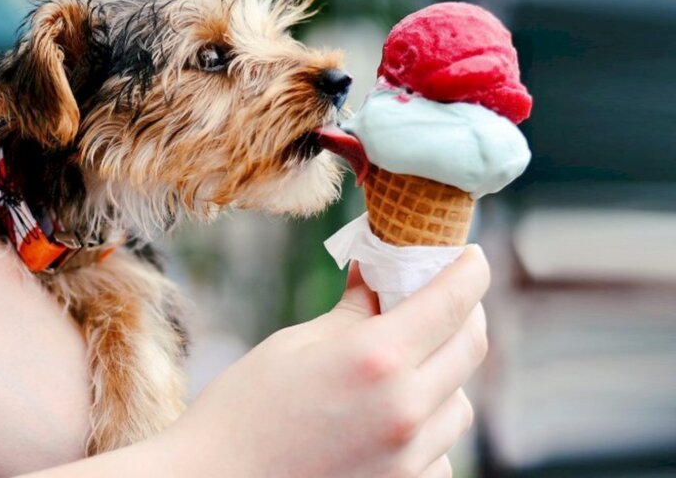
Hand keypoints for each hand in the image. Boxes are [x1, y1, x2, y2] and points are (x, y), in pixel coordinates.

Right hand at [158, 248, 488, 477]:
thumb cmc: (242, 411)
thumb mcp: (293, 345)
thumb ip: (351, 312)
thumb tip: (378, 276)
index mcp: (375, 358)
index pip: (451, 302)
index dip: (468, 271)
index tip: (471, 256)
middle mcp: (405, 408)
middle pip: (470, 347)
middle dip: (464, 314)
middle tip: (442, 300)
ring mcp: (409, 457)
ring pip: (460, 404)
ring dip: (444, 375)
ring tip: (406, 366)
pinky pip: (441, 450)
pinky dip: (427, 428)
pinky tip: (389, 419)